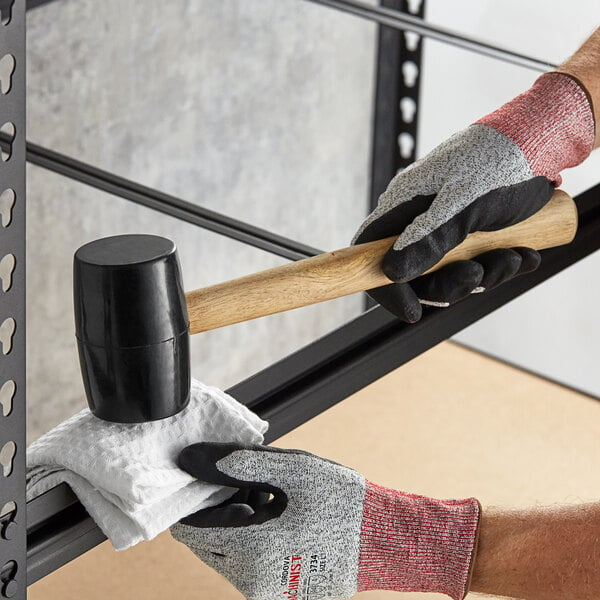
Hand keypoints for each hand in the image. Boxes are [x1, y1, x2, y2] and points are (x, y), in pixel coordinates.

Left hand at [170, 442, 479, 599]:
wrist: (386, 539)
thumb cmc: (344, 503)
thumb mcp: (292, 470)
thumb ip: (237, 463)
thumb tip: (192, 459)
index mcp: (252, 552)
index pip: (192, 529)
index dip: (197, 499)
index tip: (214, 476)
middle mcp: (253, 583)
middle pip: (206, 542)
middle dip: (219, 509)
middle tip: (251, 483)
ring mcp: (267, 593)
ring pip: (226, 554)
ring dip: (237, 523)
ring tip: (270, 496)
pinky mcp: (280, 594)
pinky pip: (248, 566)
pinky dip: (253, 538)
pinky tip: (279, 516)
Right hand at [353, 73, 593, 321]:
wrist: (544, 141)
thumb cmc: (499, 163)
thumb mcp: (462, 206)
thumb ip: (426, 240)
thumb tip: (390, 273)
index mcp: (404, 206)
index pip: (371, 251)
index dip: (384, 285)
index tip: (411, 310)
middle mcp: (420, 218)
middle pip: (415, 272)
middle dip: (449, 283)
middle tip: (477, 276)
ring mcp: (448, 226)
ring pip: (451, 271)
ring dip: (485, 274)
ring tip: (512, 257)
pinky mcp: (475, 232)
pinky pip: (479, 263)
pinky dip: (502, 265)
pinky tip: (523, 254)